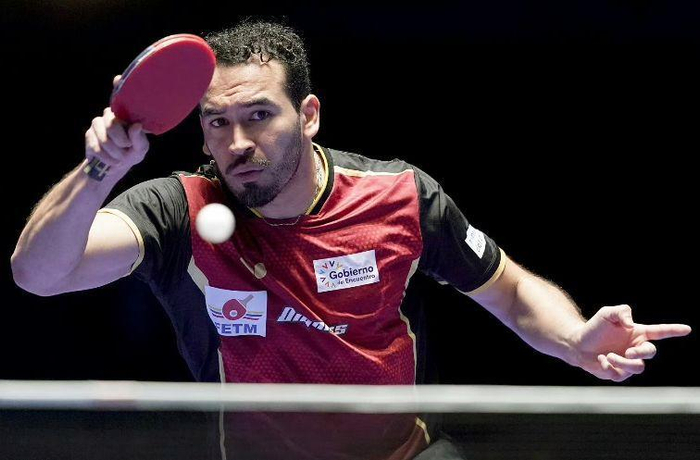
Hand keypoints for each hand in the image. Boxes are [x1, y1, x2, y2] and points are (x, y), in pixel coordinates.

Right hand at [84, 75, 148, 176]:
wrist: (114, 167)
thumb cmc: (132, 153)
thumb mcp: (140, 149)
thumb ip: (139, 139)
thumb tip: (136, 126)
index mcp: (125, 115)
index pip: (121, 97)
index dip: (118, 86)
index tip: (118, 79)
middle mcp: (110, 115)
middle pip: (112, 125)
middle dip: (122, 143)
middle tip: (127, 149)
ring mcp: (98, 124)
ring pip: (104, 139)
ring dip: (115, 153)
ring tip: (120, 157)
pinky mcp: (89, 134)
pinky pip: (97, 147)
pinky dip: (106, 158)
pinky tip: (111, 160)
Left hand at [569, 305, 690, 381]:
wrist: (576, 344)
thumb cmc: (594, 327)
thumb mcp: (606, 313)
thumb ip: (622, 312)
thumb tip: (631, 324)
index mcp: (637, 333)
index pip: (659, 332)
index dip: (673, 330)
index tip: (687, 329)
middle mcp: (635, 348)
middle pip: (650, 353)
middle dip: (641, 353)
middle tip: (628, 352)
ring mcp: (628, 362)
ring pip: (638, 368)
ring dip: (623, 362)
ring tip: (607, 355)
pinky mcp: (618, 374)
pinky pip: (620, 375)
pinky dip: (609, 367)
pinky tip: (600, 359)